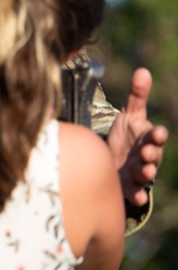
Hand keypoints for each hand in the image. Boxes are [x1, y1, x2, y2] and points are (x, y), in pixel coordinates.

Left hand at [107, 67, 168, 205]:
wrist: (113, 158)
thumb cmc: (125, 135)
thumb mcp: (130, 115)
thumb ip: (137, 96)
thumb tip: (143, 71)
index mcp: (148, 138)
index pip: (156, 136)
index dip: (157, 135)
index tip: (157, 132)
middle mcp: (147, 156)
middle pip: (153, 155)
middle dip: (152, 154)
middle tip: (148, 153)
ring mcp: (139, 171)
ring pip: (146, 174)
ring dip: (146, 173)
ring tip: (144, 171)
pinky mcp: (129, 186)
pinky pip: (136, 193)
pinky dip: (138, 196)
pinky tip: (138, 199)